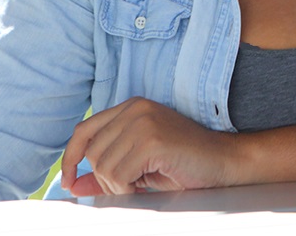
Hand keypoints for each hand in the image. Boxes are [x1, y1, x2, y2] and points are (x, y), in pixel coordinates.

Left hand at [61, 97, 240, 195]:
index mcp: (132, 107)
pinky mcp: (152, 140)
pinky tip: (149, 183)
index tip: (70, 182)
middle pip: (93, 153)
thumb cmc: (185, 163)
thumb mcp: (139, 165)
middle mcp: (135, 109)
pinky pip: (119, 175)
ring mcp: (144, 122)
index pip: (84, 130)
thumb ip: (107, 171)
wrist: (225, 162)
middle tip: (131, 186)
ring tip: (143, 184)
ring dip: (119, 186)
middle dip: (105, 179)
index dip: (71, 158)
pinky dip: (129, 188)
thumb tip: (74, 184)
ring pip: (104, 166)